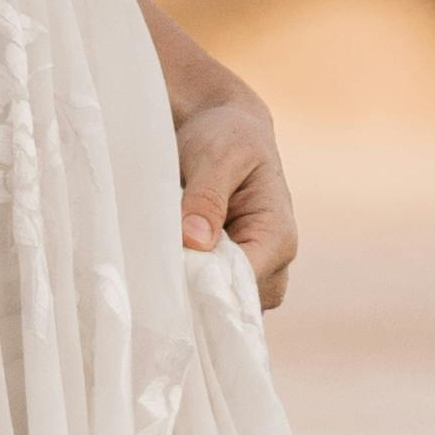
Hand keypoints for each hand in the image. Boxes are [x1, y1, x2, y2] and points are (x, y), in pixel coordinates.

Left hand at [172, 79, 296, 308]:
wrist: (223, 127)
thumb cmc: (226, 136)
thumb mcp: (216, 155)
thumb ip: (206, 198)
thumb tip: (195, 242)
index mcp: (278, 237)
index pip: (246, 284)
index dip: (208, 286)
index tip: (170, 275)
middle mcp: (272, 265)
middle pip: (235, 306)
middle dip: (197, 294)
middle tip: (155, 273)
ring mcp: (252, 274)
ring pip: (221, 306)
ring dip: (188, 291)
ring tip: (157, 267)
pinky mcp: (229, 275)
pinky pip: (209, 296)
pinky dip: (185, 286)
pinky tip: (162, 268)